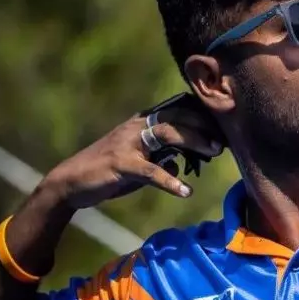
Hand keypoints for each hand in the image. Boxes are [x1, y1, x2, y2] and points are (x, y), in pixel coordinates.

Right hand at [40, 103, 223, 208]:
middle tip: (224, 142)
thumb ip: (164, 157)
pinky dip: (169, 181)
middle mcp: (137, 126)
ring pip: (167, 133)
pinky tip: (185, 191)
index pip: (179, 108)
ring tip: (214, 153)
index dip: (204, 115)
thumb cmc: (111, 171)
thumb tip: (185, 163)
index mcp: (144, 122)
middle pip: (178, 116)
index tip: (226, 126)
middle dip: (205, 126)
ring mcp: (128, 143)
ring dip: (194, 142)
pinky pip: (150, 170)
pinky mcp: (120, 164)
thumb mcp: (142, 160)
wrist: (72, 182)